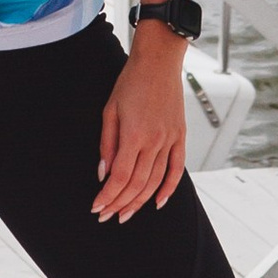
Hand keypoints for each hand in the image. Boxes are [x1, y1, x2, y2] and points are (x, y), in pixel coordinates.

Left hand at [93, 23, 187, 221]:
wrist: (158, 62)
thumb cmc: (130, 82)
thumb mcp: (109, 110)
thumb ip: (107, 144)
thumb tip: (103, 173)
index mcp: (134, 135)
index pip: (119, 177)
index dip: (108, 196)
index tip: (97, 207)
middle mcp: (154, 141)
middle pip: (137, 184)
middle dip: (120, 204)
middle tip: (107, 216)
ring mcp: (170, 140)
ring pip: (155, 181)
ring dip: (140, 202)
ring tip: (126, 214)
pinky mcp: (180, 136)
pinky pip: (176, 169)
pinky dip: (169, 189)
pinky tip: (158, 202)